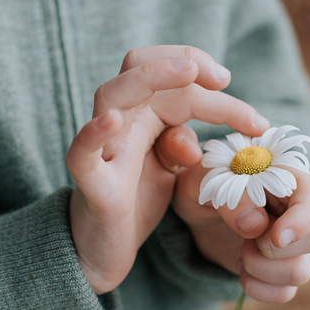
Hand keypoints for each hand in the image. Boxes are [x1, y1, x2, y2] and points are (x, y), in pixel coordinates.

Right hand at [67, 45, 268, 293]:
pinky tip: (112, 120)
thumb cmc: (136, 199)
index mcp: (143, 114)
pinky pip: (81, 153)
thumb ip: (182, 146)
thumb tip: (195, 142)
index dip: (200, 71)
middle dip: (181, 61)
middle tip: (223, 77)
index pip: (172, 80)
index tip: (228, 80)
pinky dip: (93, 133)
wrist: (106, 248)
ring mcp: (103, 149)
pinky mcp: (91, 182)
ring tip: (187, 72)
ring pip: (112, 95)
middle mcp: (120, 121)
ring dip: (150, 78)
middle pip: (141, 70)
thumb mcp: (170, 169)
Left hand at [154, 125, 309, 302]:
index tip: (274, 237)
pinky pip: (285, 293)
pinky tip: (242, 269)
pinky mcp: (287, 270)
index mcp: (290, 177)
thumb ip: (231, 196)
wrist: (200, 212)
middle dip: (274, 247)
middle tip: (246, 236)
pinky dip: (257, 288)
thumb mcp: (206, 182)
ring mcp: (300, 245)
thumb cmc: (208, 185)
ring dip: (260, 268)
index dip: (302, 219)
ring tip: (241, 250)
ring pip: (301, 272)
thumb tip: (256, 226)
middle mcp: (304, 211)